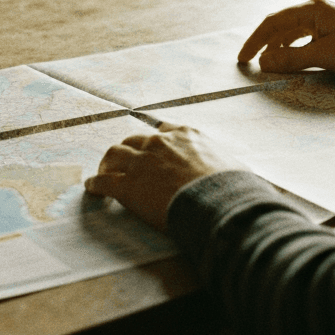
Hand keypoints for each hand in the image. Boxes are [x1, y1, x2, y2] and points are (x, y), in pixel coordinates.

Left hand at [84, 122, 249, 231]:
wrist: (217, 202)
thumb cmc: (232, 187)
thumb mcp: (233, 166)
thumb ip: (226, 166)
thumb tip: (243, 177)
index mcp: (185, 135)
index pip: (162, 131)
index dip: (154, 142)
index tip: (151, 149)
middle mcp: (159, 143)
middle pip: (132, 141)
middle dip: (126, 152)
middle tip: (122, 163)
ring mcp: (140, 163)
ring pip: (113, 155)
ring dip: (107, 164)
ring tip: (103, 173)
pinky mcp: (127, 186)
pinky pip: (103, 183)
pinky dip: (95, 185)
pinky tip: (92, 190)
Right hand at [237, 0, 334, 75]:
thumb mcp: (324, 55)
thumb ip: (291, 59)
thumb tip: (263, 62)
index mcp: (313, 8)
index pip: (274, 22)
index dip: (255, 41)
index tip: (243, 59)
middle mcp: (319, 11)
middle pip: (283, 27)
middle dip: (267, 45)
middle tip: (253, 64)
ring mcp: (330, 21)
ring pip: (296, 34)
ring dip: (282, 49)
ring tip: (272, 66)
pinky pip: (309, 40)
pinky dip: (298, 52)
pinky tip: (295, 63)